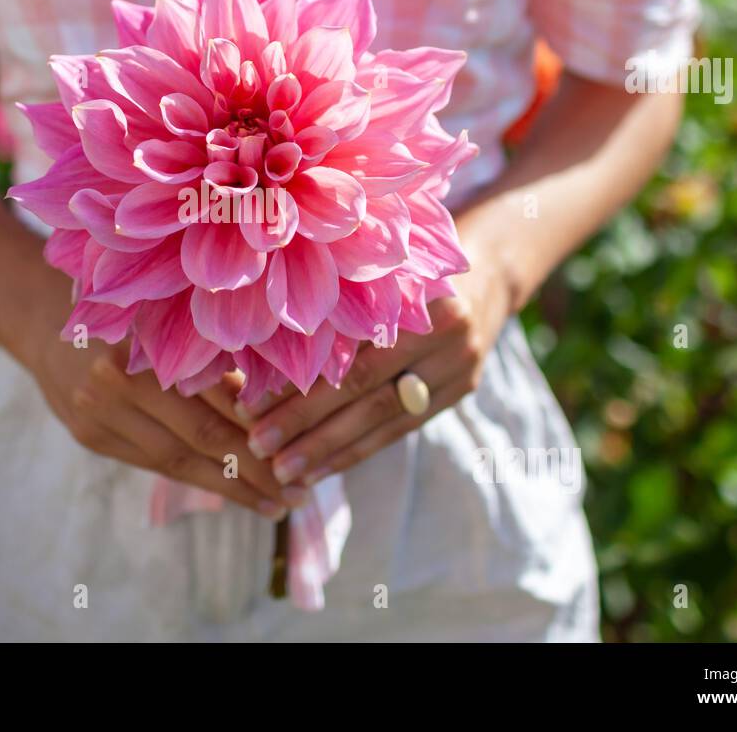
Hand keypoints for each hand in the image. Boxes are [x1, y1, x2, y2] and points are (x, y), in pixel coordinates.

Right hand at [20, 305, 292, 520]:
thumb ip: (212, 351)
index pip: (222, 394)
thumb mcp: (168, 314)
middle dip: (257, 470)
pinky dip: (195, 479)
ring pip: (178, 460)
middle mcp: (121, 376)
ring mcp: (99, 409)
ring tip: (274, 505)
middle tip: (299, 494)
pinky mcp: (89, 434)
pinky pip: (152, 463)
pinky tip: (230, 490)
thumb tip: (283, 398)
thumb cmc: (127, 310)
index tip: (306, 449)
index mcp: (153, 337)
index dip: (266, 427)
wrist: (42, 317)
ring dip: (232, 488)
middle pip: (204, 435)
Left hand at [240, 254, 512, 487]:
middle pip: (366, 389)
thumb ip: (336, 306)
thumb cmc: (407, 266)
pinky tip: (320, 470)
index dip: (299, 382)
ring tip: (283, 471)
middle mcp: (444, 334)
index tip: (248, 403)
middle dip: (306, 422)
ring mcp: (458, 366)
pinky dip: (357, 451)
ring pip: (383, 418)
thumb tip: (258, 352)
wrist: (488, 271)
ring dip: (328, 449)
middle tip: (258, 445)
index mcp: (418, 296)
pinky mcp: (460, 391)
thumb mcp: (376, 272)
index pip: (349, 351)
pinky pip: (401, 429)